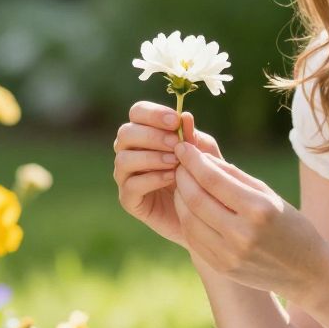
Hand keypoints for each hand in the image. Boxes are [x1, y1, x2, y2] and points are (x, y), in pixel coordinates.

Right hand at [113, 102, 223, 249]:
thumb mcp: (204, 155)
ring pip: (124, 159)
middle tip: (176, 144)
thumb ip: (194, 137)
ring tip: (175, 163)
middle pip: (126, 133)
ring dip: (151, 158)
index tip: (175, 121)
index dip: (153, 114)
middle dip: (152, 136)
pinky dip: (151, 179)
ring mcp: (126, 176)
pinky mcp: (128, 199)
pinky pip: (130, 185)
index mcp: (145, 133)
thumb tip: (185, 116)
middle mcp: (130, 151)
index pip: (137, 112)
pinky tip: (172, 178)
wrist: (204, 215)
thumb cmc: (202, 177)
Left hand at [170, 139, 328, 301]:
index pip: (213, 179)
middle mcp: (242, 234)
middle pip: (196, 199)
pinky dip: (187, 219)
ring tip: (182, 184)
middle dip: (182, 177)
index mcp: (258, 209)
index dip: (193, 160)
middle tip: (178, 164)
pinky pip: (194, 239)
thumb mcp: (268, 194)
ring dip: (179, 198)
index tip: (182, 147)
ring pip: (189, 220)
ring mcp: (230, 254)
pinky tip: (189, 207)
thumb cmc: (290, 224)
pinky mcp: (222, 267)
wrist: (305, 271)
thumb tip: (202, 157)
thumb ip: (234, 176)